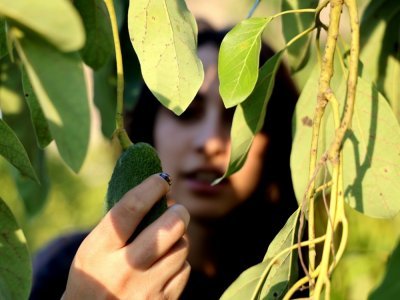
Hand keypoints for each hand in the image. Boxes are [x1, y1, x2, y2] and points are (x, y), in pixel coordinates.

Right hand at [62, 174, 189, 299]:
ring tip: (165, 241)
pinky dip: (178, 263)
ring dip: (178, 239)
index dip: (150, 188)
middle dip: (179, 212)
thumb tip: (158, 189)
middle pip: (169, 228)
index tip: (161, 179)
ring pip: (181, 248)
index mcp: (98, 251)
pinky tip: (164, 266)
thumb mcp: (94, 248)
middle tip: (177, 209)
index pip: (130, 210)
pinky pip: (184, 270)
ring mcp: (145, 290)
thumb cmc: (95, 274)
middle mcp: (122, 271)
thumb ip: (121, 223)